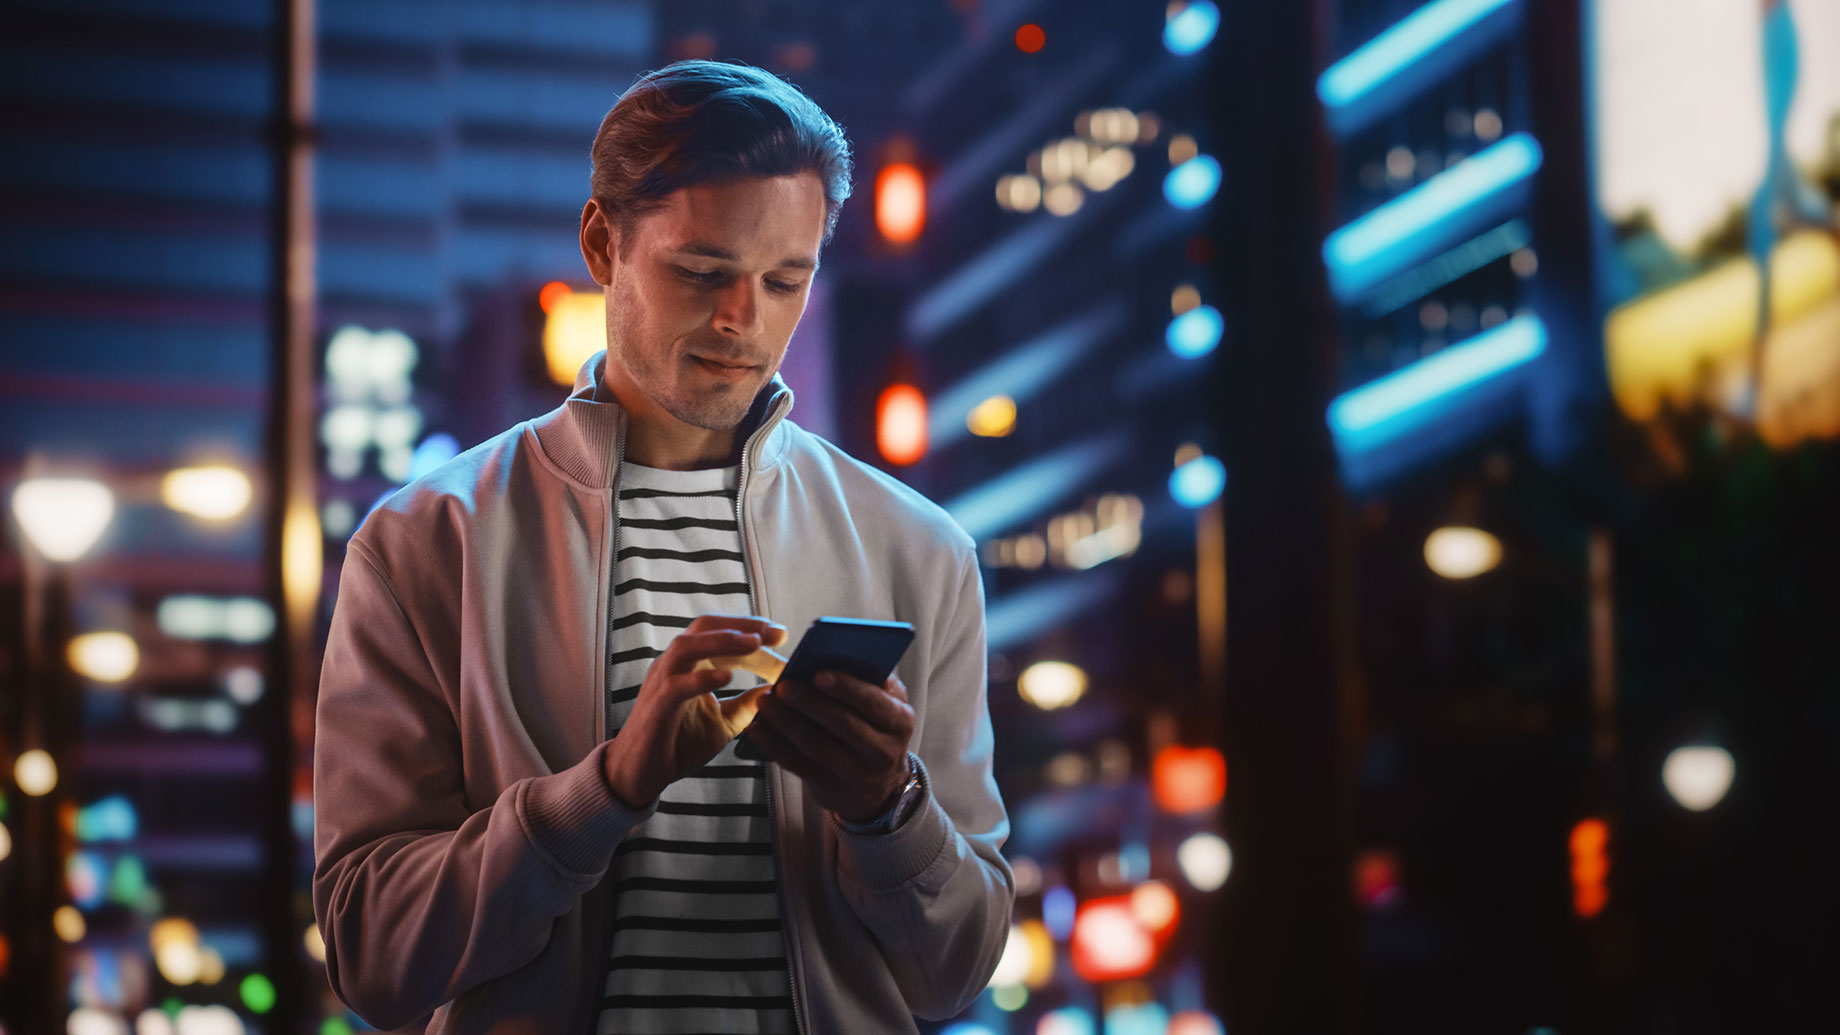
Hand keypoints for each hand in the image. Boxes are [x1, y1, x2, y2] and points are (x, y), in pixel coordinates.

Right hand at [603, 614, 786, 806]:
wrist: (641, 774)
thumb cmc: (679, 744)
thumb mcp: (723, 722)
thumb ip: (747, 705)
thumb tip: (776, 690)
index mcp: (690, 664)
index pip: (721, 634)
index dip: (752, 630)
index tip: (783, 635)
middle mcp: (675, 665)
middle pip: (704, 627)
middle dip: (741, 625)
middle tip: (773, 633)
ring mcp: (662, 681)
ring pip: (688, 645)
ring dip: (722, 640)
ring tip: (753, 643)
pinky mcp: (657, 705)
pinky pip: (677, 684)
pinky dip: (702, 677)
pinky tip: (728, 677)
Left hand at [747, 670, 916, 822]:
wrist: (879, 786)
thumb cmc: (876, 729)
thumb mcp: (885, 705)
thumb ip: (868, 681)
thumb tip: (832, 655)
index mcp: (899, 720)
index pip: (873, 702)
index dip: (846, 688)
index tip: (819, 673)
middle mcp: (883, 750)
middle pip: (844, 725)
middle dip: (810, 703)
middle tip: (783, 685)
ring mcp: (857, 774)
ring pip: (817, 746)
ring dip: (787, 722)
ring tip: (765, 701)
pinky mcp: (830, 789)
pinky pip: (798, 765)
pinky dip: (774, 745)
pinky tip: (757, 727)